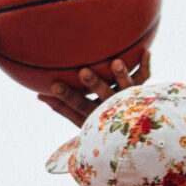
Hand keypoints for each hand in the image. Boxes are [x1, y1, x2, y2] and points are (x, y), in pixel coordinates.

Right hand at [36, 50, 150, 126]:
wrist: (130, 134)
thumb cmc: (97, 121)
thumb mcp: (78, 118)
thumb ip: (60, 107)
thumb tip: (38, 94)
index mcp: (96, 115)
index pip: (79, 106)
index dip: (66, 96)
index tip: (53, 85)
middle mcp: (113, 107)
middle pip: (104, 96)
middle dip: (94, 83)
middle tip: (83, 71)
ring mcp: (129, 99)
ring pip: (127, 87)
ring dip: (122, 75)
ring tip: (116, 62)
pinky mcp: (141, 90)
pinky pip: (145, 78)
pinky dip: (146, 66)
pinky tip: (146, 51)